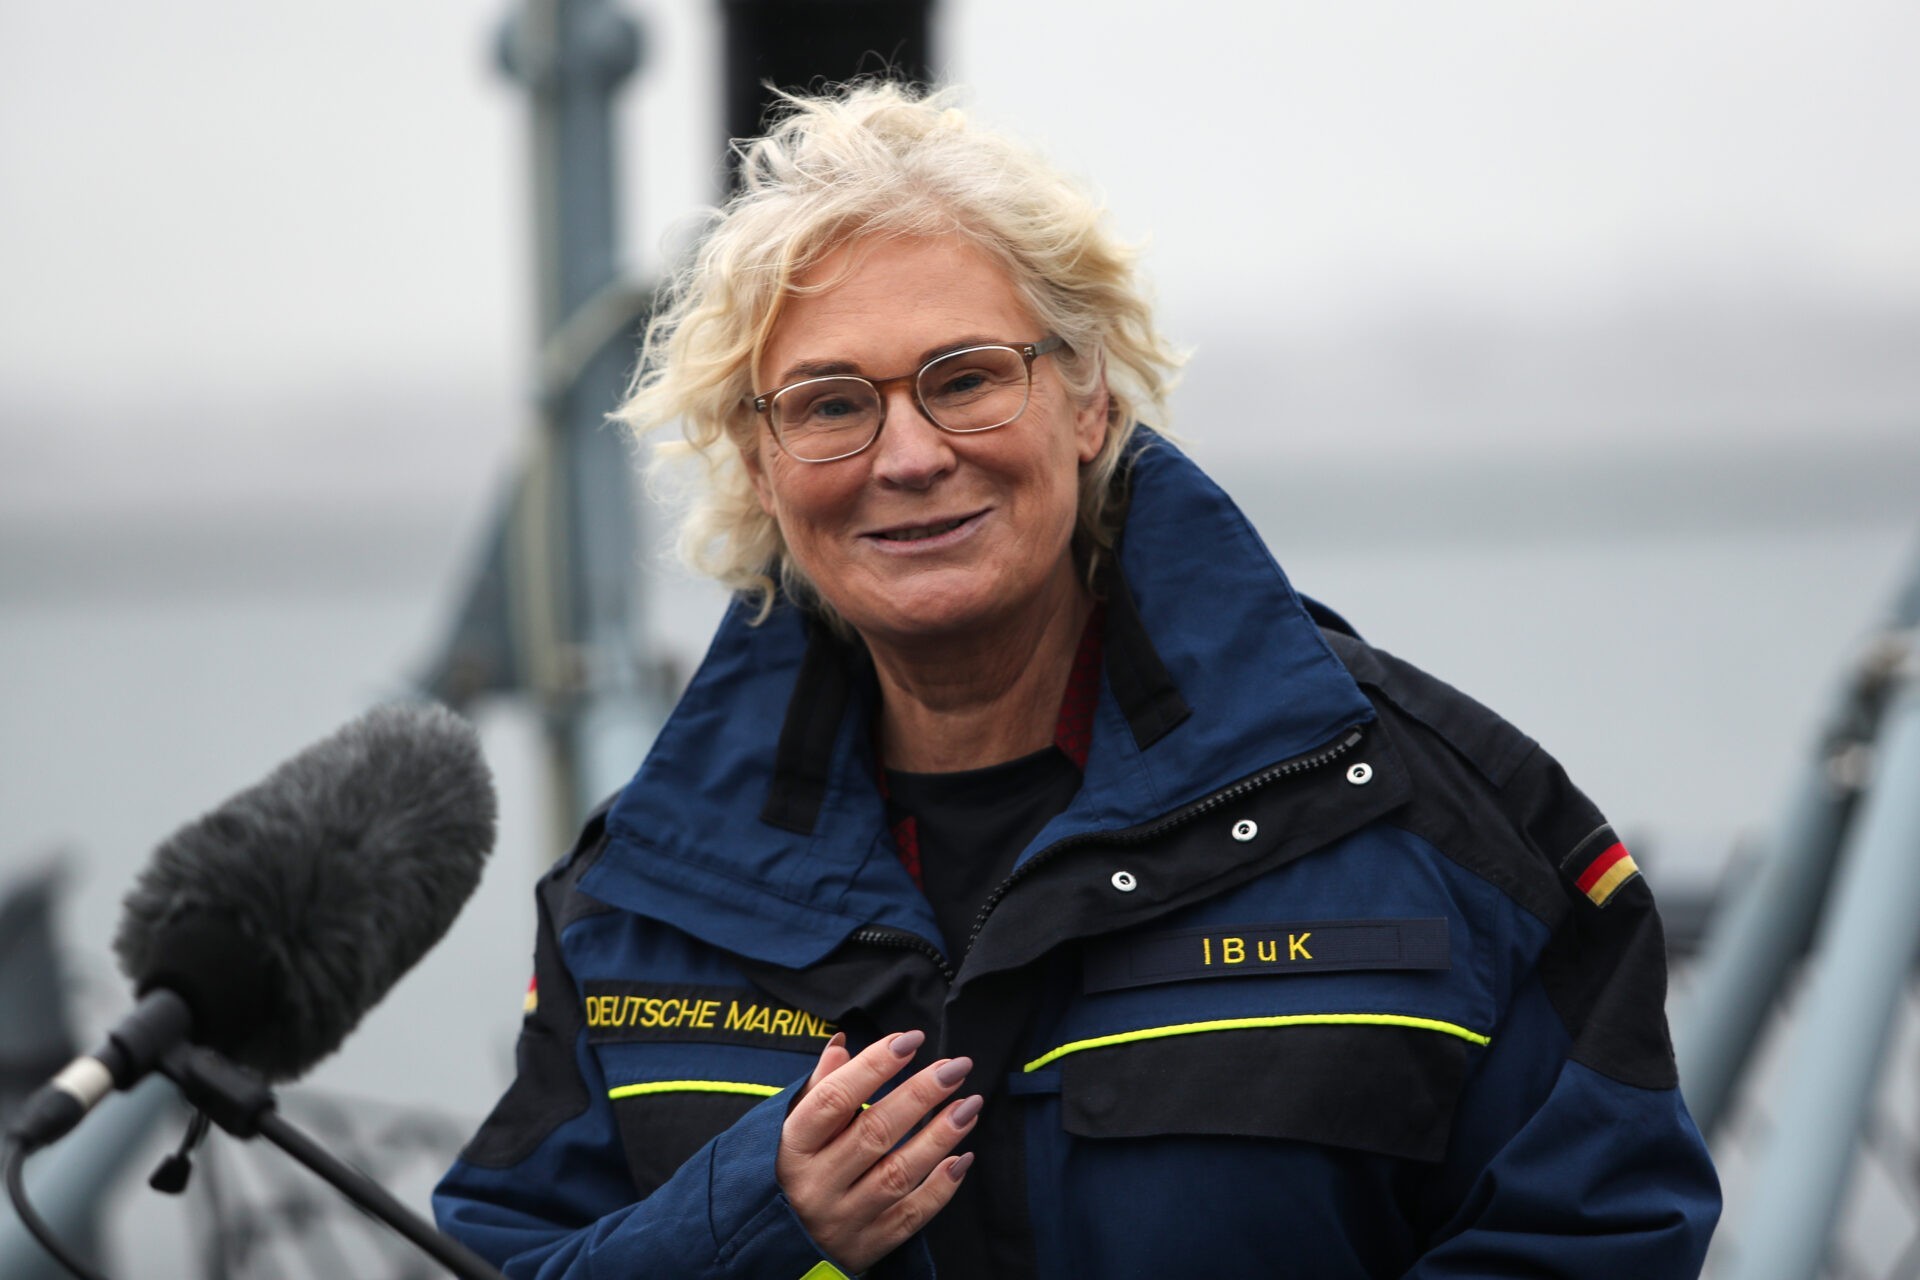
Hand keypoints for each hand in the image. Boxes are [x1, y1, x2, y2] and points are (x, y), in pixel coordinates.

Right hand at [777, 1030, 981, 1273]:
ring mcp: (842, 1219)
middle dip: (920, 1095)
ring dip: (940, 1137)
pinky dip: (940, 1188)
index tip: (910, 1040)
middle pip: (874, 1133)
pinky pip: (910, 1216)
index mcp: (792, 1148)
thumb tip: (842, 1044)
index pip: (834, 1099)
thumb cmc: (790, 1174)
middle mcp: (815, 1185)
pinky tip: (962, 1158)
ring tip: (970, 1104)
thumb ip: (818, 1088)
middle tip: (955, 1067)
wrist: (775, 1251)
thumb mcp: (790, 1130)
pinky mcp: (866, 1247)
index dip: (873, 1065)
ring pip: (897, 1174)